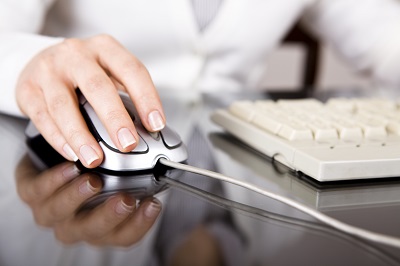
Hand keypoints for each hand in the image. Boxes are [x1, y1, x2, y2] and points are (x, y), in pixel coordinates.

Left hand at [15, 155, 161, 245]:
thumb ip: (139, 171)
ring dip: (79, 198)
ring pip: (63, 214)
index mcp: (103, 226)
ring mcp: (53, 212)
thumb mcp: (120, 172)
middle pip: (95, 230)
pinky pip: (38, 193)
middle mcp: (78, 224)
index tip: (153, 204)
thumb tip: (166, 159)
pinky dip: (54, 181)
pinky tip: (70, 167)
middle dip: (111, 215)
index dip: (140, 224)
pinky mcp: (31, 193)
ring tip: (93, 180)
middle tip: (125, 199)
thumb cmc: (94, 166)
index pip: (125, 236)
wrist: (55, 154)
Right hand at [16, 35, 164, 167]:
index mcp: (105, 48)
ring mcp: (49, 70)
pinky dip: (58, 138)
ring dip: (81, 135)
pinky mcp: (28, 88)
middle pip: (97, 86)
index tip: (156, 124)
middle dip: (115, 118)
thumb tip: (148, 130)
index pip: (131, 70)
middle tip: (128, 143)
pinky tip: (71, 153)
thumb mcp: (109, 73)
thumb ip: (126, 96)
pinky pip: (42, 117)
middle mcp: (77, 54)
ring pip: (64, 105)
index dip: (146, 98)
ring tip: (94, 158)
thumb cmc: (84, 71)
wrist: (42, 61)